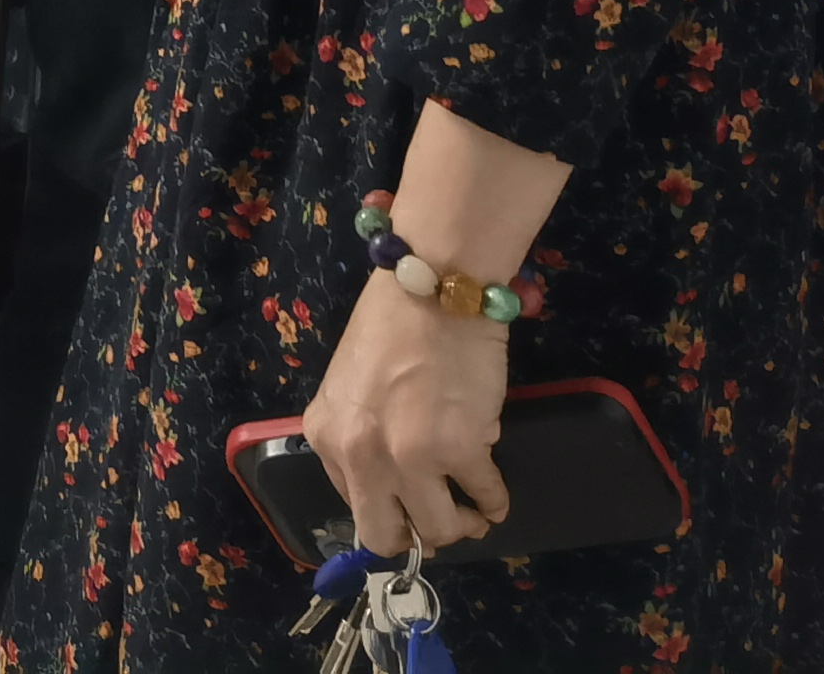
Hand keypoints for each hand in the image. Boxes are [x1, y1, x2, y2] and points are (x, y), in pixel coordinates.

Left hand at [302, 268, 511, 555]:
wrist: (433, 286)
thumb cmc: (393, 325)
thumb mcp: (351, 387)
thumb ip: (361, 437)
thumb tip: (392, 483)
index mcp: (327, 436)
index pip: (353, 506)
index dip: (388, 510)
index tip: (409, 506)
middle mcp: (360, 456)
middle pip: (385, 536)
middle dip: (418, 536)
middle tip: (442, 519)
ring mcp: (410, 458)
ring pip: (440, 529)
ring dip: (463, 524)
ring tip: (475, 509)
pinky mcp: (462, 451)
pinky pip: (487, 498)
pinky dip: (496, 499)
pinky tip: (496, 488)